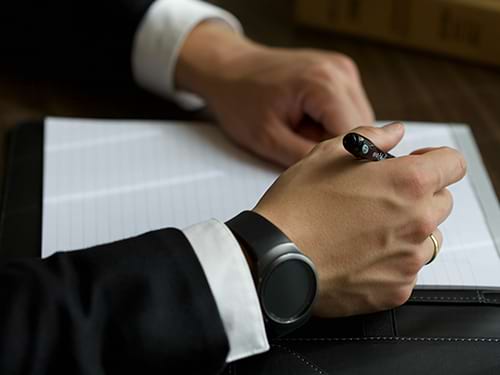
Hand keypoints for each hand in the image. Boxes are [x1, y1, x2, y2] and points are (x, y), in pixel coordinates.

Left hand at [176, 22, 373, 166]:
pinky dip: (332, 122)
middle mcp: (340, 72)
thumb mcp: (268, 140)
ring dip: (336, 135)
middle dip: (338, 147)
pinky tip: (307, 122)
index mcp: (324, 84)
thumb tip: (338, 176)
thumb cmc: (240, 100)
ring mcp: (343, 69)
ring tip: (301, 132)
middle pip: (363, 129)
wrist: (228, 70)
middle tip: (301, 148)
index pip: (357, 138)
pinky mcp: (340, 73)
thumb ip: (306, 159)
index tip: (322, 173)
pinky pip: (349, 109)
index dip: (342, 161)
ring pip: (359, 121)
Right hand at [254, 123, 466, 316]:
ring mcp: (409, 260)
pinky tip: (357, 254)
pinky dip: (389, 261)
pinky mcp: (396, 289)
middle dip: (418, 195)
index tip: (418, 164)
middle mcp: (417, 221)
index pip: (453, 164)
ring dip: (405, 230)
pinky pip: (406, 270)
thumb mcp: (328, 154)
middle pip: (441, 202)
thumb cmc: (296, 205)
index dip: (435, 160)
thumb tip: (394, 132)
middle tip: (380, 198)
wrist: (274, 257)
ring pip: (425, 238)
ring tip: (365, 229)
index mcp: (407, 182)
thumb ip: (372, 138)